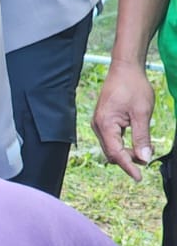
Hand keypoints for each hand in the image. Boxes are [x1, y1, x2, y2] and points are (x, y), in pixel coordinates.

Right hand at [91, 61, 155, 180]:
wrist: (125, 68)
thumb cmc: (132, 86)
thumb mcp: (142, 113)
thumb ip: (142, 137)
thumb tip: (144, 158)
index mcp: (105, 124)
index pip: (116, 153)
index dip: (128, 167)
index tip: (139, 177)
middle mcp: (98, 126)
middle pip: (111, 153)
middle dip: (128, 159)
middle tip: (146, 159)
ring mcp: (99, 124)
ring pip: (111, 147)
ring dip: (126, 152)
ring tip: (143, 150)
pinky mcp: (103, 121)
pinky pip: (111, 139)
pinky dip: (123, 144)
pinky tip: (135, 142)